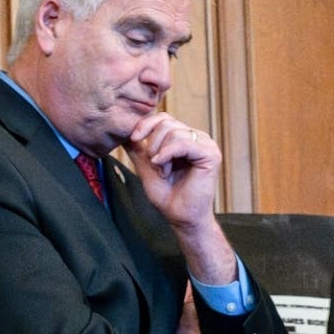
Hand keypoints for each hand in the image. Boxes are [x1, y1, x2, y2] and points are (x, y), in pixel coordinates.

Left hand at [124, 112, 219, 229]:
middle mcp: (197, 138)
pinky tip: (164, 168)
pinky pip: (184, 143)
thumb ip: (138, 149)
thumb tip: (123, 134)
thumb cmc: (166, 194)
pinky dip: (168, 154)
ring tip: (164, 172)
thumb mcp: (146, 167)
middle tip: (154, 165)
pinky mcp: (211, 155)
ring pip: (174, 132)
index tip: (133, 138)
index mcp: (184, 137)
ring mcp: (206, 145)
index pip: (163, 118)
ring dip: (160, 154)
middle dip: (152, 144)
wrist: (180, 216)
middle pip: (166, 123)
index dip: (145, 124)